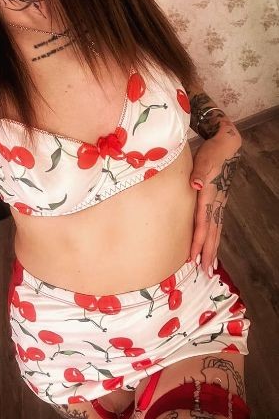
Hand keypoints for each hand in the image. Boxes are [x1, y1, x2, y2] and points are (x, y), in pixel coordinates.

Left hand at [188, 135, 241, 277]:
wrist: (226, 146)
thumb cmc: (211, 152)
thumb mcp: (205, 158)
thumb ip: (201, 172)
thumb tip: (196, 183)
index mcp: (210, 195)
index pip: (203, 222)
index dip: (198, 241)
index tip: (192, 257)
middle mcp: (216, 202)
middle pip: (212, 232)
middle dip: (208, 252)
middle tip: (205, 272)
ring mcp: (219, 203)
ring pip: (216, 230)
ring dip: (212, 249)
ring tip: (209, 266)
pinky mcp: (219, 202)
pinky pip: (216, 224)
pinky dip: (213, 238)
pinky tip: (210, 246)